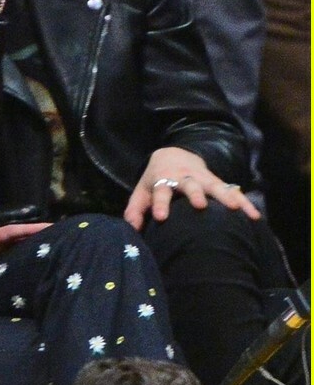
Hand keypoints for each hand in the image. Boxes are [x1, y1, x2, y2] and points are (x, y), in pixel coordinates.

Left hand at [123, 148, 261, 229]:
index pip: (160, 191)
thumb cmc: (155, 180)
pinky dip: (244, 202)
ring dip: (225, 196)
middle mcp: (184, 177)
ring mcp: (203, 178)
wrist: (174, 154)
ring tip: (235, 209)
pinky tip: (254, 216)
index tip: (162, 217)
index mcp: (163, 180)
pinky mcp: (217, 181)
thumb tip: (131, 230)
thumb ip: (135, 210)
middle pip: (190, 184)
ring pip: (215, 186)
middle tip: (200, 205)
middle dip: (195, 193)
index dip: (161, 203)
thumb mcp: (142, 191)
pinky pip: (233, 192)